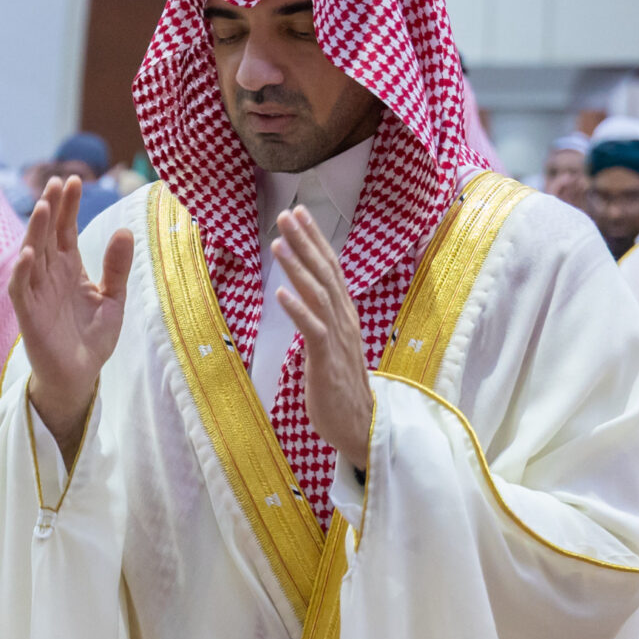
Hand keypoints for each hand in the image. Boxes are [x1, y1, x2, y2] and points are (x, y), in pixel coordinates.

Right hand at [11, 177, 132, 464]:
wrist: (79, 376)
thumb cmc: (91, 338)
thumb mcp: (113, 299)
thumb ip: (117, 268)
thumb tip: (126, 230)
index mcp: (69, 269)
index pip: (66, 230)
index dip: (69, 206)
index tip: (74, 180)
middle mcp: (50, 276)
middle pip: (48, 235)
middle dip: (52, 209)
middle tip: (57, 182)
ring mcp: (37, 293)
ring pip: (32, 256)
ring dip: (36, 232)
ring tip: (44, 207)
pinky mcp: (29, 315)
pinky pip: (20, 290)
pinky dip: (22, 272)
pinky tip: (29, 254)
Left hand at [271, 206, 374, 474]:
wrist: (360, 424)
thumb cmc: (341, 385)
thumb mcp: (332, 343)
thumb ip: (323, 317)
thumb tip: (307, 293)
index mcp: (344, 314)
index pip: (330, 269)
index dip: (315, 240)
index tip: (299, 214)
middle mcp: (344, 319)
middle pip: (324, 273)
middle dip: (305, 242)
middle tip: (287, 214)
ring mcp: (337, 338)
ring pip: (318, 294)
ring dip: (297, 267)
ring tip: (278, 243)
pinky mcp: (327, 359)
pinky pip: (312, 329)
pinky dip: (297, 309)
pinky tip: (280, 292)